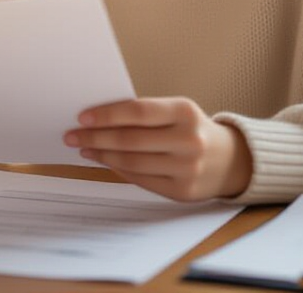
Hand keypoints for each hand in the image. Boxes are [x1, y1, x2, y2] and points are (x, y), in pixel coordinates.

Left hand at [63, 97, 251, 200]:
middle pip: (130, 140)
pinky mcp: (182, 191)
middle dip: (95, 137)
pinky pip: (140, 179)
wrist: (230, 160)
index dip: (107, 115)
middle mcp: (188, 141)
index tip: (82, 117)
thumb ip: (144, 114)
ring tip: (84, 148)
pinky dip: (118, 169)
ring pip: (132, 162)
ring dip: (102, 155)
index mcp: (185, 112)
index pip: (138, 112)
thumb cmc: (192, 129)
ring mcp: (187, 168)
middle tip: (71, 135)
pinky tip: (104, 161)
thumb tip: (96, 119)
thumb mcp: (176, 112)